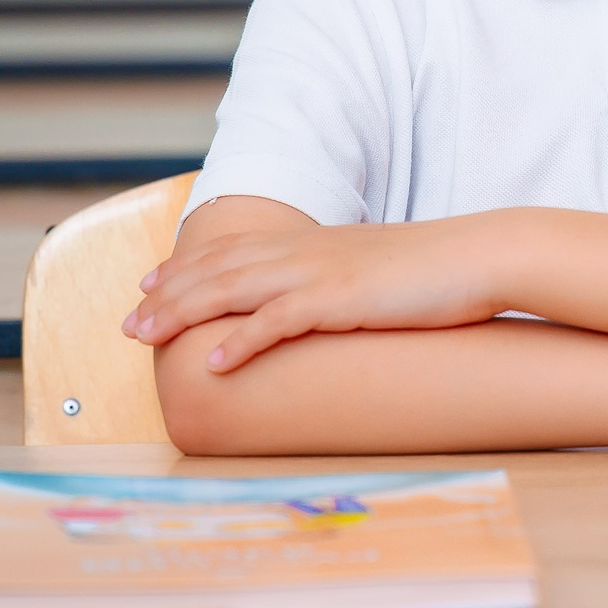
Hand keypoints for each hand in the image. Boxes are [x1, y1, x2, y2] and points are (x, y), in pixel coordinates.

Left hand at [123, 215, 512, 369]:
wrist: (480, 256)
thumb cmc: (434, 272)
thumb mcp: (375, 271)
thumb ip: (339, 282)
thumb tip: (322, 304)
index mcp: (313, 245)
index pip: (234, 252)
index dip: (187, 268)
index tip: (149, 285)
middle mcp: (306, 253)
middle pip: (219, 269)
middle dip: (168, 295)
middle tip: (127, 321)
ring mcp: (321, 273)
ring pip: (233, 289)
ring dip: (183, 313)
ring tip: (144, 337)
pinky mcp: (342, 299)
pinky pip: (279, 321)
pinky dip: (241, 340)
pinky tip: (213, 361)